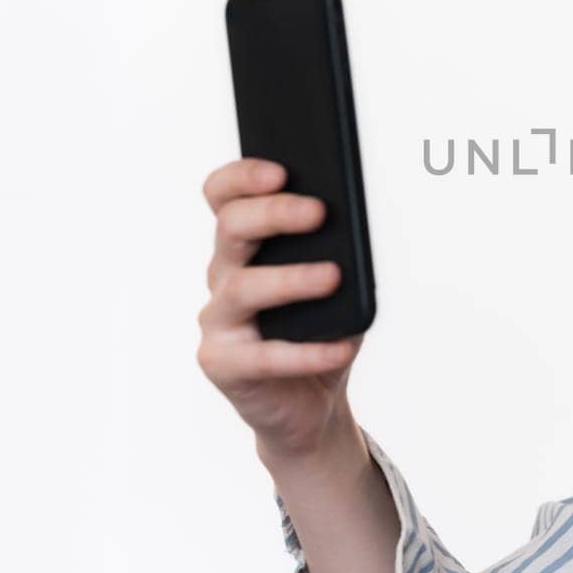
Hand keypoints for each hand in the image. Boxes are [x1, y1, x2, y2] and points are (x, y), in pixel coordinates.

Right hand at [196, 158, 365, 463]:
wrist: (311, 402)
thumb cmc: (322, 328)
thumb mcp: (336, 281)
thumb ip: (336, 250)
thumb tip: (354, 225)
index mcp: (244, 245)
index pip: (224, 196)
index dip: (242, 177)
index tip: (281, 170)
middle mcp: (222, 275)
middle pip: (230, 229)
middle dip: (273, 213)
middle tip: (319, 212)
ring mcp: (218, 321)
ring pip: (241, 288)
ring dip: (290, 278)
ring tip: (333, 277)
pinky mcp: (224, 365)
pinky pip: (262, 356)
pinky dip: (306, 351)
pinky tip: (341, 346)